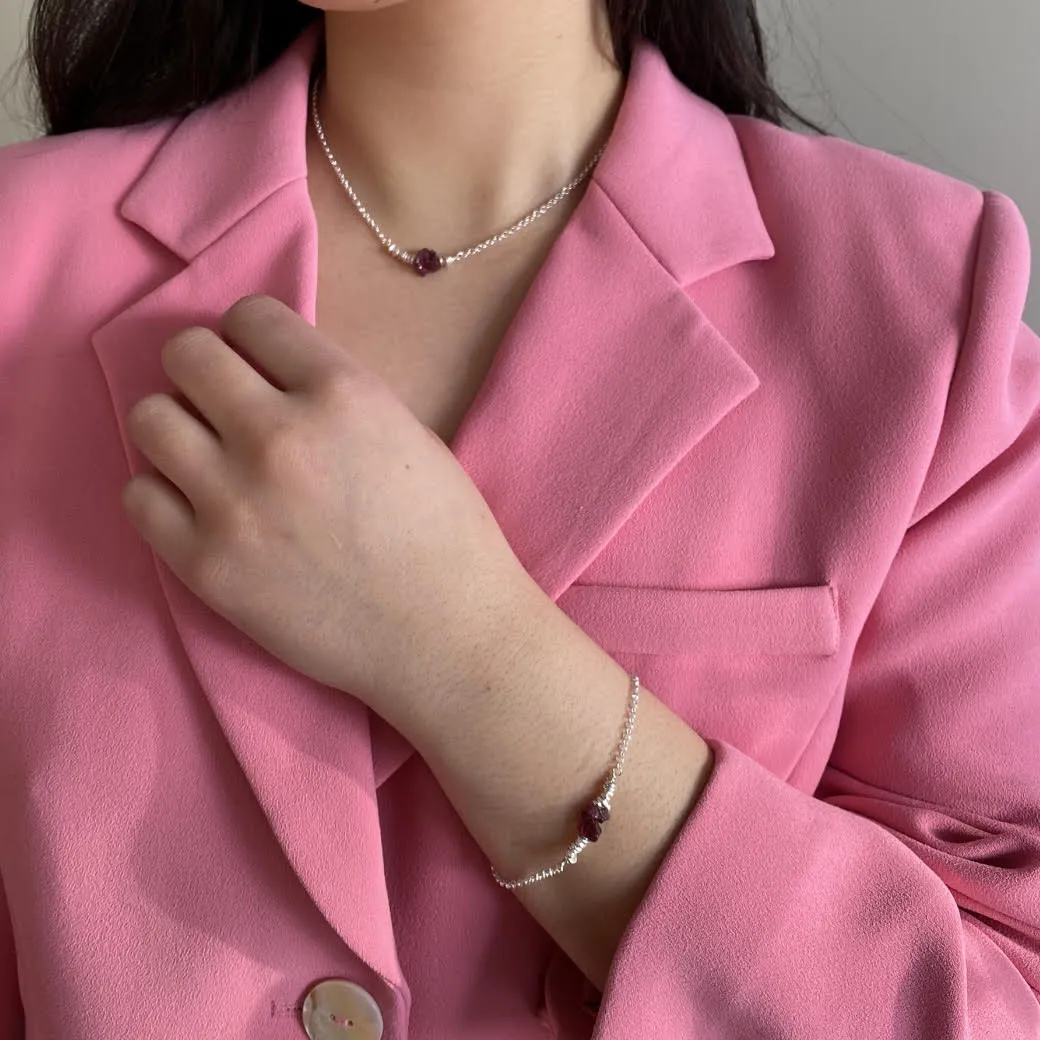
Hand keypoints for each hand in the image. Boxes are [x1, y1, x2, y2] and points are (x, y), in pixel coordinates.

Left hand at [122, 295, 535, 724]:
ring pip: (149, 418)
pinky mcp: (206, 566)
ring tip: (208, 459)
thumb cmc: (444, 535)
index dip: (252, 337)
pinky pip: (138, 496)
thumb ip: (333, 394)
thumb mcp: (406, 434)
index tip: (259, 364)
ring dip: (177, 429)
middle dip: (206, 372)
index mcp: (342, 393)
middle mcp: (279, 435)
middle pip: (186, 354)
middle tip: (227, 407)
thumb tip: (266, 374)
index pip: (251, 316)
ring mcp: (235, 502)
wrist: (445, 636)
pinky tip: (201, 509)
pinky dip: (163, 495)